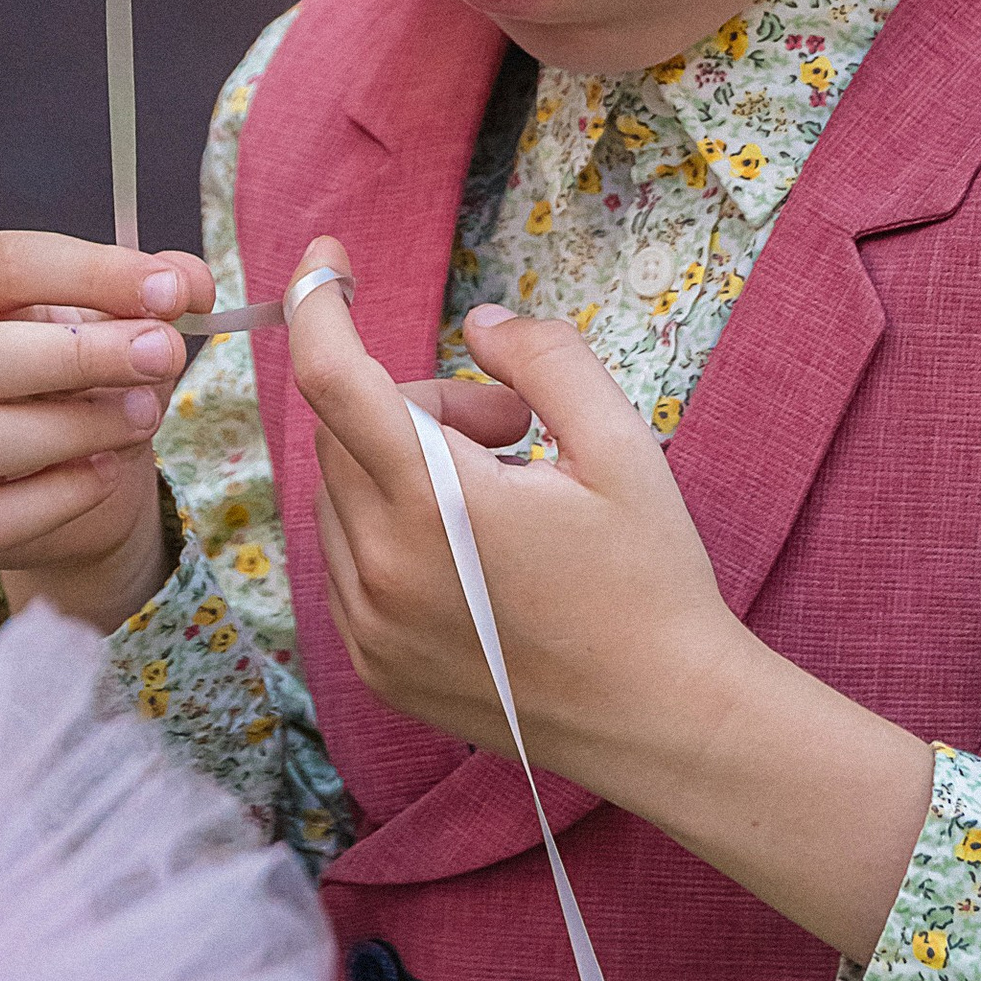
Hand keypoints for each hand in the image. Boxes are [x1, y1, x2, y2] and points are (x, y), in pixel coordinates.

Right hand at [0, 229, 214, 629]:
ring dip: (71, 431)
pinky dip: (55, 499)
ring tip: (144, 418)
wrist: (71, 478)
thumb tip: (189, 283)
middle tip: (162, 356)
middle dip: (80, 357)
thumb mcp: (121, 324)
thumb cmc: (82, 380)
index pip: (3, 263)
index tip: (171, 293)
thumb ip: (156, 294)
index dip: (93, 274)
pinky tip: (105, 474)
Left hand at [287, 235, 742, 774]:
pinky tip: (476, 553)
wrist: (663, 719)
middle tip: (514, 430)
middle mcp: (378, 568)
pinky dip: (393, 526)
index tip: (329, 261)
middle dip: (418, 404)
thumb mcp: (621, 446)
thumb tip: (480, 325)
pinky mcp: (372, 663)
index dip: (317, 304)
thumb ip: (545, 360)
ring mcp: (366, 626)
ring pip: (343, 494)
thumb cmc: (650, 581)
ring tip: (504, 499)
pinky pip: (349, 558)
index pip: (332, 378)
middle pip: (347, 431)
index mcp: (433, 505)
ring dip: (403, 468)